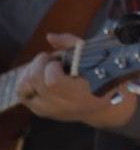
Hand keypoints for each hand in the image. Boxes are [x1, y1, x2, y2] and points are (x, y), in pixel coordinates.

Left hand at [16, 33, 136, 127]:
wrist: (105, 106)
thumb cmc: (101, 77)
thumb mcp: (93, 57)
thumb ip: (71, 44)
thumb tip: (49, 37)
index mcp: (81, 92)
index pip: (52, 81)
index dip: (51, 65)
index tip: (60, 60)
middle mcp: (64, 105)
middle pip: (35, 81)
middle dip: (39, 64)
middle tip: (50, 59)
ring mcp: (51, 110)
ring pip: (24, 90)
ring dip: (29, 73)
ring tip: (41, 68)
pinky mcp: (43, 112)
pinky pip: (23, 96)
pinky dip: (25, 84)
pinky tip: (36, 76)